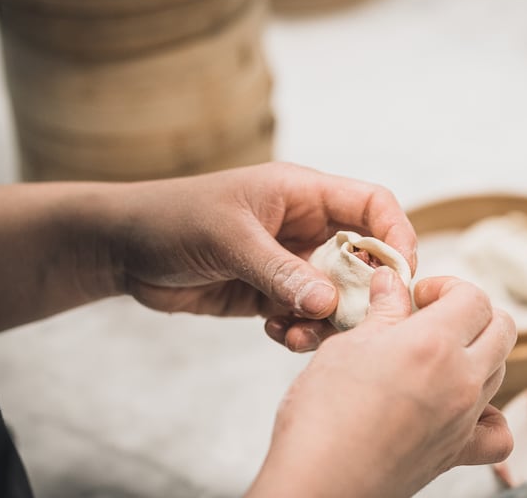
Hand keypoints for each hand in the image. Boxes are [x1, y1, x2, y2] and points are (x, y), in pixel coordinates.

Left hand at [111, 162, 416, 346]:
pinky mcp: (269, 292)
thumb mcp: (229, 238)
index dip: (395, 234)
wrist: (124, 248)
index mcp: (303, 194)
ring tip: (300, 333)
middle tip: (354, 321)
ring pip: (334, 294)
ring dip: (328, 319)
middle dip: (362, 291)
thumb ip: (280, 271)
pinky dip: (299, 330)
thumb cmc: (174, 219)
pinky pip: (303, 315)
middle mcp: (304, 227)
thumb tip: (330, 304)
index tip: (402, 274)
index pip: (371, 204)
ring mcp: (288, 262)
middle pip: (361, 257)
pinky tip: (276, 333)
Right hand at [246, 268, 516, 497]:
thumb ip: (381, 312)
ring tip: (436, 355)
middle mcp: (460, 380)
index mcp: (433, 344)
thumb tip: (391, 283)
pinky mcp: (456, 452)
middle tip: (433, 316)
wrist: (319, 482)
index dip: (448, 287)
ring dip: (477, 352)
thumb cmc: (322, 418)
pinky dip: (491, 414)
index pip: (473, 297)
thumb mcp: (346, 346)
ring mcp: (463, 419)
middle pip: (501, 328)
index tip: (421, 295)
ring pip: (499, 370)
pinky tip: (463, 406)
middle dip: (471, 312)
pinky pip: (498, 432)